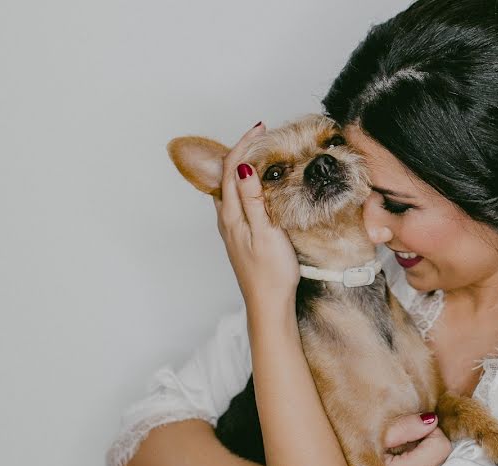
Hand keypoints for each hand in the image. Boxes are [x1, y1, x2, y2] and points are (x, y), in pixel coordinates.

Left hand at [215, 122, 300, 312]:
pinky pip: (238, 201)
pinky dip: (247, 184)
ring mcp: (232, 229)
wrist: (269, 305)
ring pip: (230, 188)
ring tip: (262, 154)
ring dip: (243, 167)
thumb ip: (254, 200)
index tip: (261, 129)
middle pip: (225, 175)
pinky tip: (260, 186)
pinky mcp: (240, 237)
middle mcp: (226, 220)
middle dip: (242, 151)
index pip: (229, 169)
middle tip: (263, 136)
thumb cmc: (271, 273)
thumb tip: (243, 167)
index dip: (244, 145)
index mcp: (231, 216)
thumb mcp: (266, 233)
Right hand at [383, 412, 451, 465]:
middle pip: (443, 458)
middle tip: (406, 441)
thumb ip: (406, 426)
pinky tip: (405, 463)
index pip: (440, 447)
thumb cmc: (357, 449)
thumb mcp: (378, 432)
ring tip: (402, 452)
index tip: (415, 428)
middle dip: (429, 444)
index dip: (431, 431)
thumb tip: (432, 420)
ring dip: (426, 456)